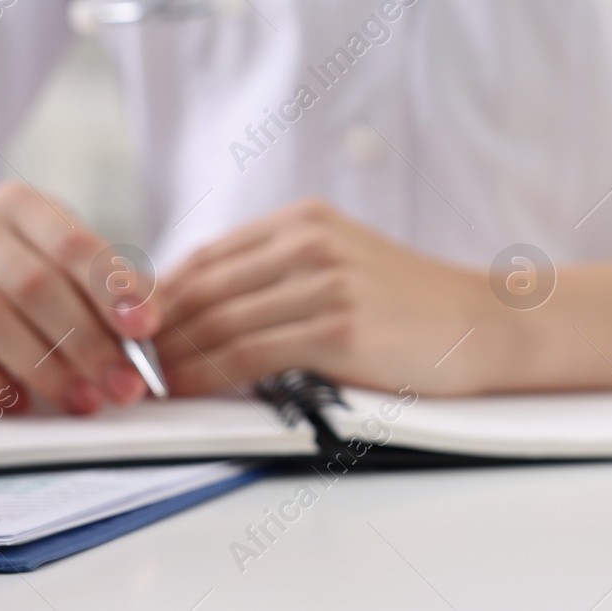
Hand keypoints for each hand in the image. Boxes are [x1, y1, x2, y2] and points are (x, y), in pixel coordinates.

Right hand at [0, 182, 156, 413]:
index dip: (112, 288)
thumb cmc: (21, 281)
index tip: (145, 328)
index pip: (72, 243)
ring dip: (43, 367)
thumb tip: (141, 334)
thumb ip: (102, 292)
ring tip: (82, 399)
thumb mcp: (65, 270)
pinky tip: (17, 402)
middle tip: (123, 385)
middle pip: (33, 284)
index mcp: (19, 206)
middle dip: (87, 342)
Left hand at [157, 200, 495, 395]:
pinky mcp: (339, 328)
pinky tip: (191, 390)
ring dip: (174, 359)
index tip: (132, 334)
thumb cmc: (410, 304)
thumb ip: (280, 272)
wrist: (483, 324)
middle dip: (155, 333)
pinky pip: (249, 355)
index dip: (157, 299)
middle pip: (203, 289)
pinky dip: (208, 376)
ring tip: (152, 385)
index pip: (205, 257)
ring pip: (218, 323)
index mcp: (306, 220)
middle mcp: (312, 242)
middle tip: (128, 368)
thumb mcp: (343, 262)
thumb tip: (198, 306)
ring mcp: (327, 283)